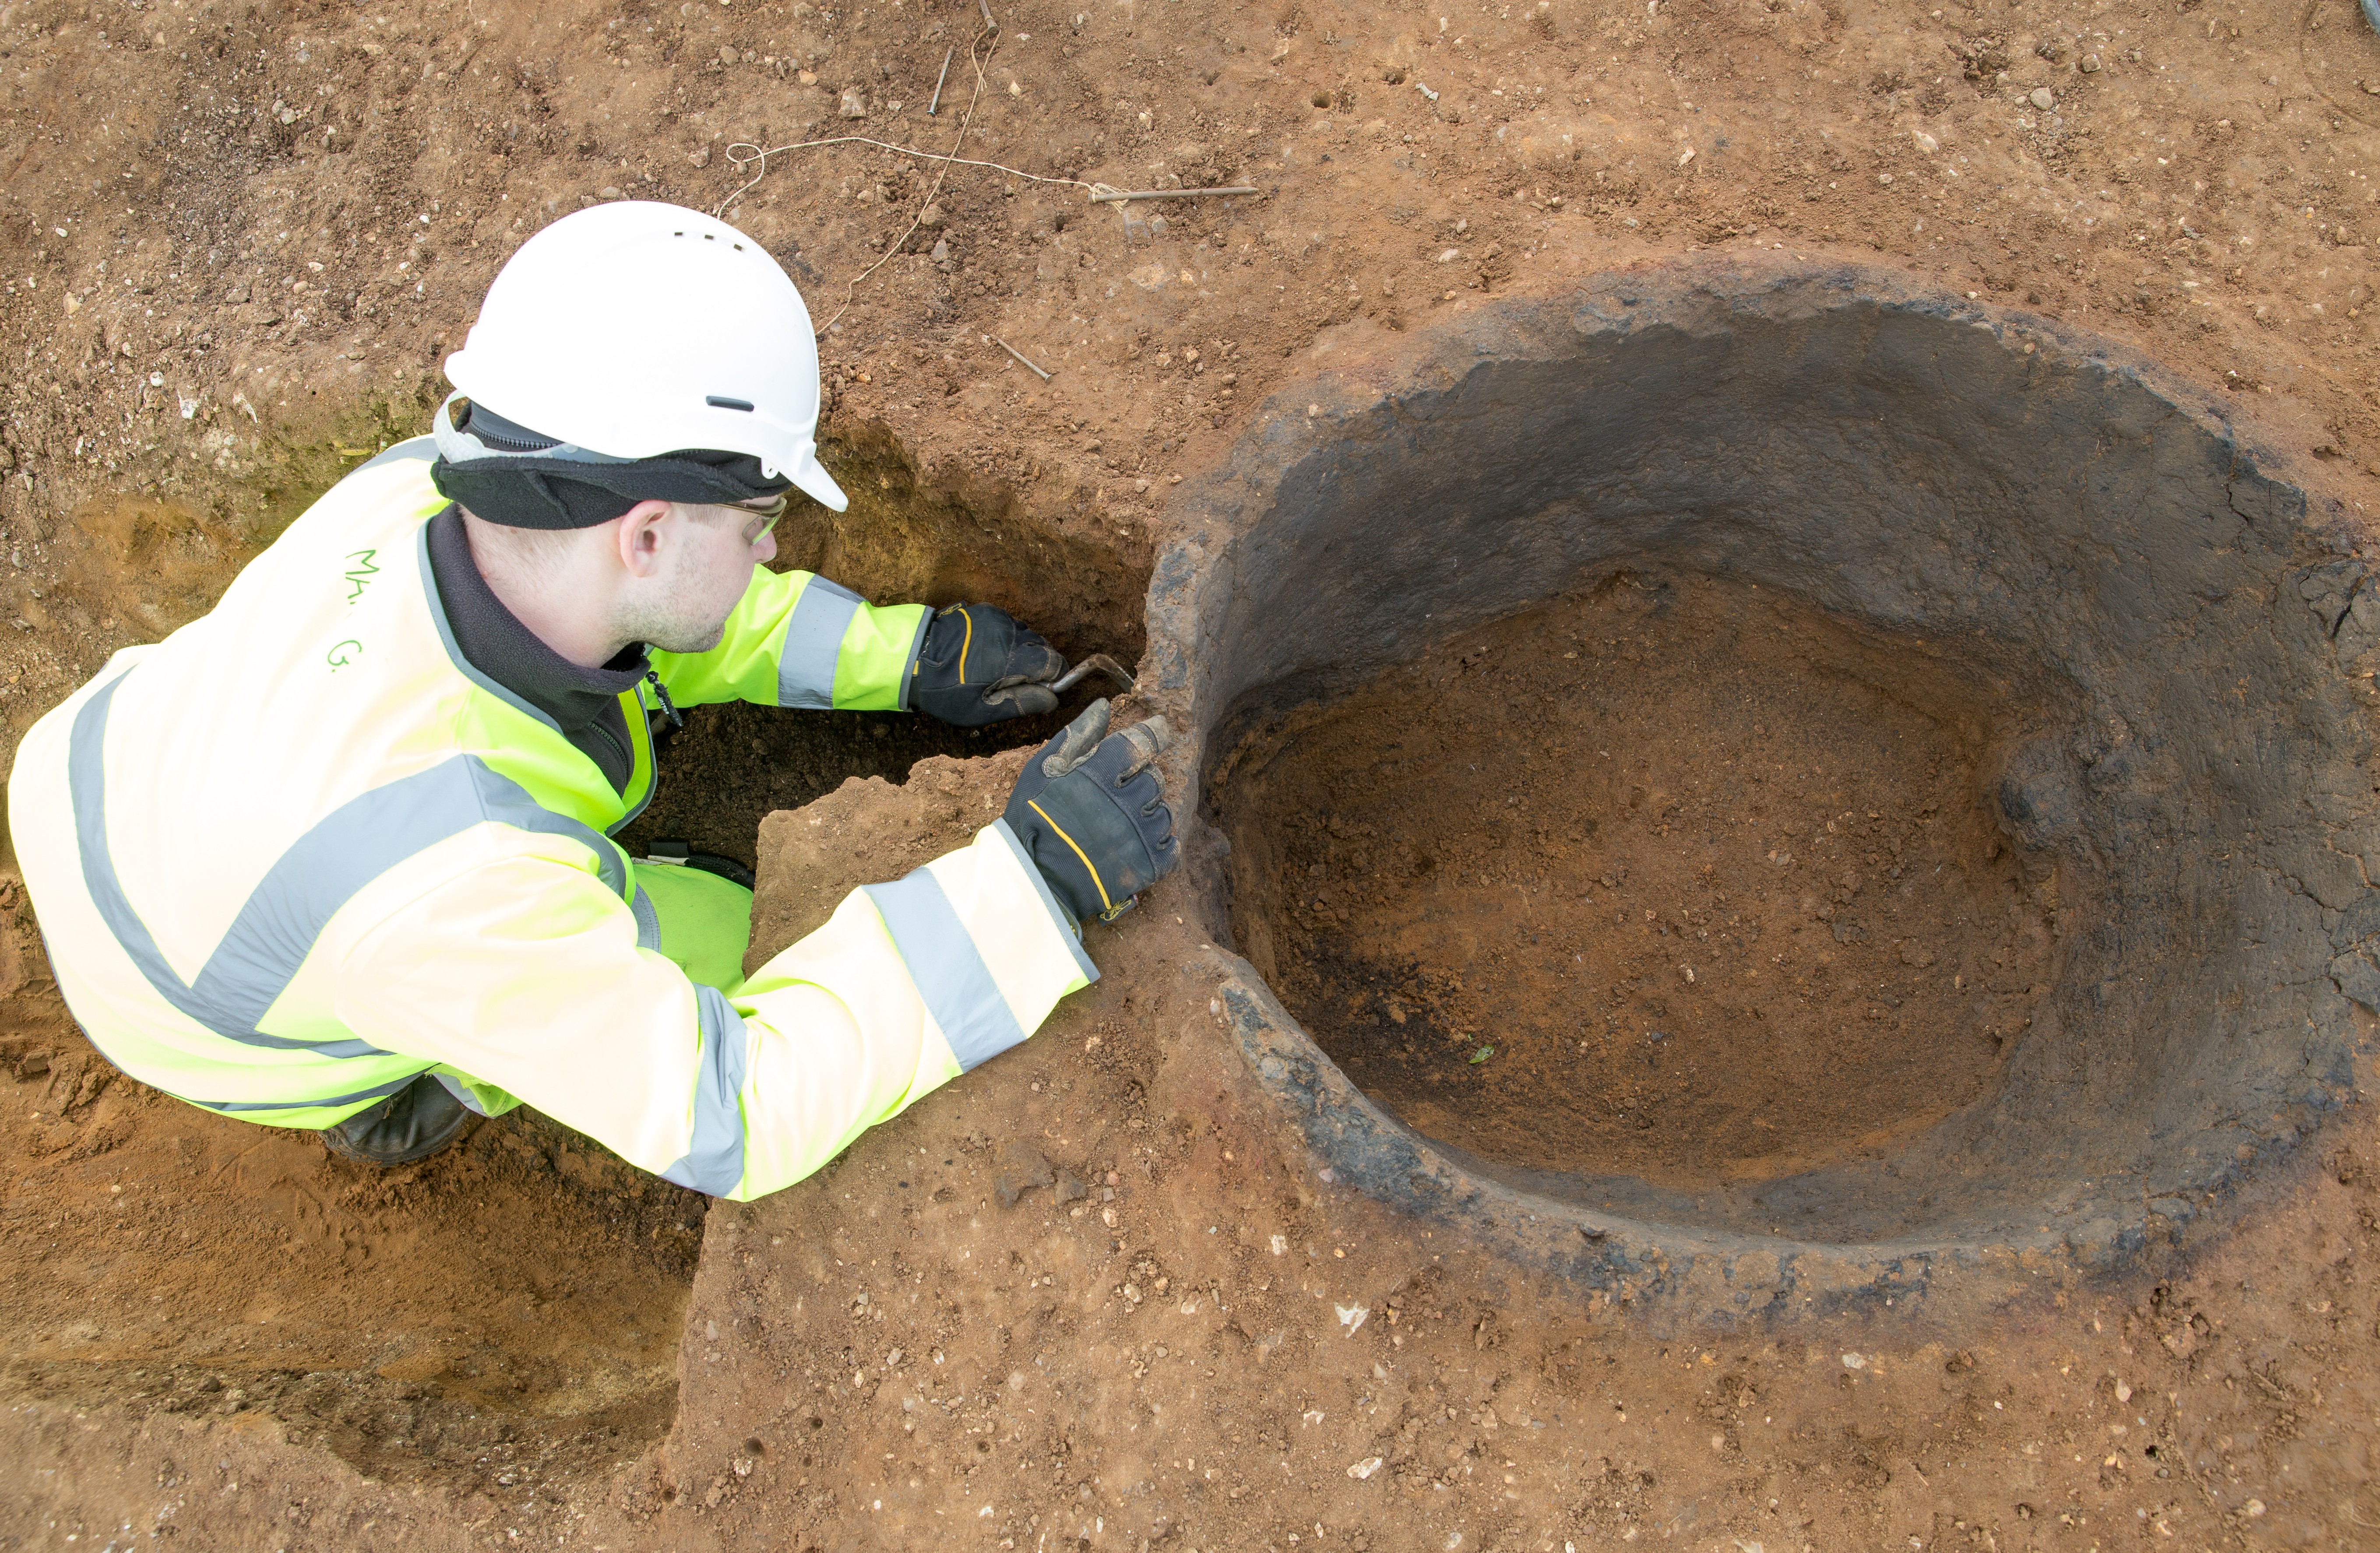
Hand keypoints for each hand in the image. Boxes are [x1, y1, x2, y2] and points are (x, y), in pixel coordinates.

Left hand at [911, 604, 1065, 726]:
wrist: (914, 661)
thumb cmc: (947, 691)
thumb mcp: (983, 710)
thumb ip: (1023, 703)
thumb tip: (1052, 699)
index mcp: (1011, 658)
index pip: (1053, 662)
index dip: (1054, 677)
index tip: (1045, 688)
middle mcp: (1009, 632)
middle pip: (1042, 646)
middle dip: (1038, 665)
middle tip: (1016, 682)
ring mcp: (998, 618)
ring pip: (1027, 635)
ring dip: (1023, 651)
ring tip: (999, 668)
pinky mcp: (987, 611)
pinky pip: (1010, 626)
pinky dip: (1008, 639)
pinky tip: (990, 653)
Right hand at [1003, 699, 1178, 924]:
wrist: (1032, 878)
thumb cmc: (1031, 818)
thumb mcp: (1043, 769)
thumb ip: (1077, 736)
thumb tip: (1104, 706)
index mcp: (1100, 775)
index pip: (1141, 743)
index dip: (1156, 732)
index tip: (1162, 728)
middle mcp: (1125, 803)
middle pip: (1155, 779)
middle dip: (1142, 779)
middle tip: (1121, 790)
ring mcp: (1138, 836)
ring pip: (1165, 811)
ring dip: (1150, 811)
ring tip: (1124, 820)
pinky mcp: (1147, 867)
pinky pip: (1172, 846)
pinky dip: (1161, 841)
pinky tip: (1140, 841)